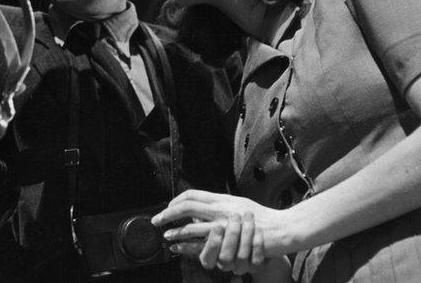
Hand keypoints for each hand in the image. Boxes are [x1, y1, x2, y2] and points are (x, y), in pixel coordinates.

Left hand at [152, 190, 290, 264]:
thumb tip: (204, 209)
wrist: (283, 228)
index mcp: (222, 198)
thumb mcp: (239, 206)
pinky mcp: (229, 237)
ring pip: (193, 223)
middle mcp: (221, 206)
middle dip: (169, 212)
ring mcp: (224, 221)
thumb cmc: (263, 219)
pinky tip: (177, 246)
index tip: (168, 207)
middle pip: (188, 204)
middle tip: (157, 219)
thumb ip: (222, 207)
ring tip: (164, 233)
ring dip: (175, 229)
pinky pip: (204, 240)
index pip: (194, 194)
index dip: (177, 200)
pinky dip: (187, 243)